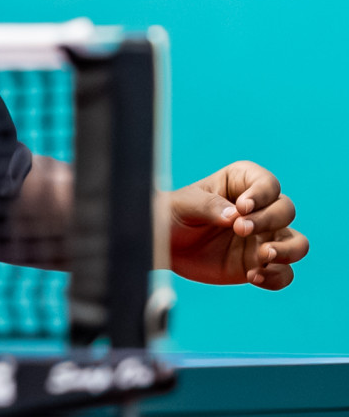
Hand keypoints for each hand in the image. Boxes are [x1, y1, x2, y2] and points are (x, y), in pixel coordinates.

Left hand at [166, 161, 306, 289]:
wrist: (163, 245)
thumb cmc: (171, 215)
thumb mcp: (183, 205)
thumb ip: (208, 206)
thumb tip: (234, 215)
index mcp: (240, 185)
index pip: (268, 184)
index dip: (262, 194)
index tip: (242, 206)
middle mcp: (259, 211)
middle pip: (286, 210)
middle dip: (268, 220)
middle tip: (240, 229)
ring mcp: (262, 238)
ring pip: (298, 243)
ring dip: (288, 250)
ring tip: (264, 256)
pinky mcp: (259, 264)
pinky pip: (284, 273)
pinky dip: (276, 276)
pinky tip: (253, 276)